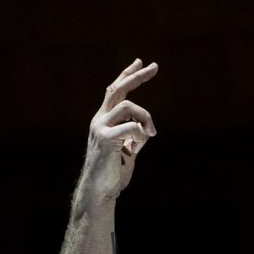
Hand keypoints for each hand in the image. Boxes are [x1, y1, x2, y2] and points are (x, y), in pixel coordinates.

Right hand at [79, 58, 158, 203]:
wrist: (101, 191)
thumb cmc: (114, 173)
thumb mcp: (128, 151)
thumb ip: (135, 138)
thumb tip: (145, 130)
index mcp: (105, 119)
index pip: (115, 90)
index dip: (128, 75)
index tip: (142, 62)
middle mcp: (100, 118)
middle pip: (118, 88)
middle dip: (137, 76)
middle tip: (153, 66)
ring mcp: (101, 127)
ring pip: (128, 106)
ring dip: (146, 117)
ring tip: (151, 133)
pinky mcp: (105, 139)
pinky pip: (130, 127)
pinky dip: (141, 133)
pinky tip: (141, 144)